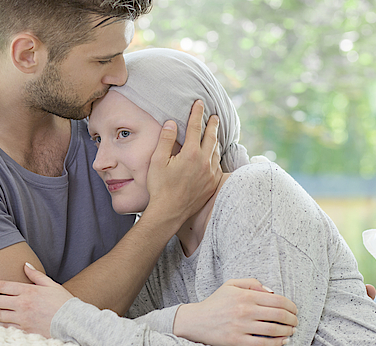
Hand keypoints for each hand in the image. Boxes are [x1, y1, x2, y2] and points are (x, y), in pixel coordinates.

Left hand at [0, 263, 73, 337]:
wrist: (73, 321)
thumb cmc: (63, 302)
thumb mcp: (51, 284)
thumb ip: (36, 275)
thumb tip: (25, 265)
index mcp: (28, 291)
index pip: (2, 286)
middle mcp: (23, 305)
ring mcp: (23, 319)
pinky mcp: (26, 331)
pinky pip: (7, 328)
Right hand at [145, 100, 221, 225]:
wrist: (169, 212)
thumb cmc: (160, 187)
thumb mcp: (157, 161)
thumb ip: (166, 140)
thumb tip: (172, 123)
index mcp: (191, 154)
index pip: (195, 127)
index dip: (197, 113)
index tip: (199, 103)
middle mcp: (204, 162)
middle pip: (211, 137)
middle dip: (212, 124)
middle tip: (214, 116)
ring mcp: (211, 174)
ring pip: (216, 151)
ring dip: (216, 139)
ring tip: (215, 132)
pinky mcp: (212, 184)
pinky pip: (217, 165)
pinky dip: (216, 156)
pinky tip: (214, 155)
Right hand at [173, 279, 297, 345]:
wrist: (196, 321)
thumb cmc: (215, 302)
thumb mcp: (230, 285)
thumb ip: (251, 283)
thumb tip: (271, 290)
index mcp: (245, 296)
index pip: (277, 300)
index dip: (291, 305)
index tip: (294, 309)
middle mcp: (245, 310)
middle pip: (279, 315)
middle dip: (292, 318)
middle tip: (295, 321)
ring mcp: (241, 326)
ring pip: (273, 329)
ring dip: (287, 330)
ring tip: (291, 330)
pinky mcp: (237, 340)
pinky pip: (263, 343)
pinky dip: (277, 343)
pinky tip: (283, 341)